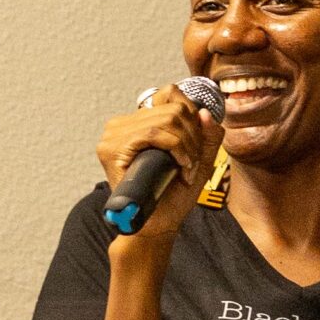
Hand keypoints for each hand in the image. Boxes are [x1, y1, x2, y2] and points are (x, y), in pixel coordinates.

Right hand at [97, 85, 220, 239]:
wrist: (156, 225)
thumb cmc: (172, 196)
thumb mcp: (198, 161)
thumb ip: (207, 137)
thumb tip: (205, 113)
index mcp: (138, 123)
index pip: (169, 94)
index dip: (191, 114)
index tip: (196, 142)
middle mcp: (122, 125)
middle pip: (174, 108)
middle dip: (194, 137)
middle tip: (192, 163)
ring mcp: (114, 135)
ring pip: (168, 119)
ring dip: (187, 146)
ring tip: (186, 168)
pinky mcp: (112, 148)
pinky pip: (154, 133)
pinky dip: (176, 149)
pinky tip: (179, 167)